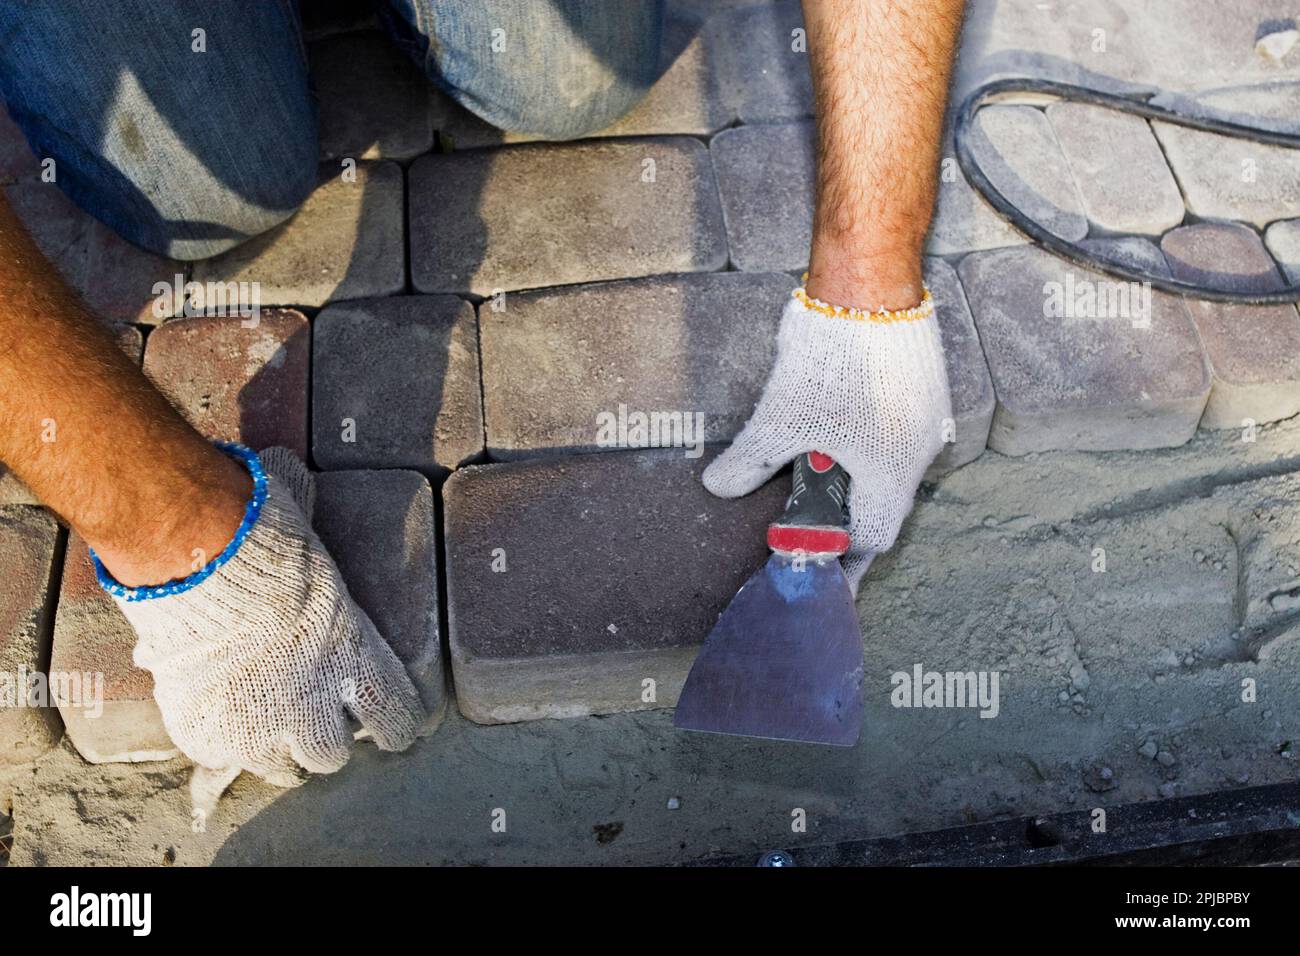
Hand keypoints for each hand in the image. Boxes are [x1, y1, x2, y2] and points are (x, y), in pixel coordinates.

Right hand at [106, 447, 424, 806]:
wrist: (199, 561)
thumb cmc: (264, 537)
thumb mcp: (307, 537)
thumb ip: (307, 522)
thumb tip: (286, 470)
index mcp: (354, 657)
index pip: (394, 714)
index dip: (397, 727)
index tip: (397, 732)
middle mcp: (315, 703)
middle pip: (333, 753)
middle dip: (327, 741)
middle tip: (315, 725)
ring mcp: (261, 725)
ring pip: (283, 767)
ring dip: (279, 753)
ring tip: (269, 738)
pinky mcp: (209, 734)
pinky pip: (223, 758)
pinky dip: (221, 744)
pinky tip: (219, 726)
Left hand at [704, 286, 951, 592]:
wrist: (870, 281)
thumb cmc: (829, 356)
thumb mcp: (779, 417)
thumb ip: (750, 460)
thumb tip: (719, 488)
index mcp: (890, 473)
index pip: (871, 538)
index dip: (842, 560)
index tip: (821, 573)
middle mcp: (918, 453)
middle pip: (884, 509)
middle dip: (848, 525)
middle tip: (813, 533)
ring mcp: (927, 419)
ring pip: (893, 472)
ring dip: (858, 485)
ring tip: (819, 486)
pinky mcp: (924, 390)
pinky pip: (899, 438)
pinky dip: (869, 452)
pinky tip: (838, 439)